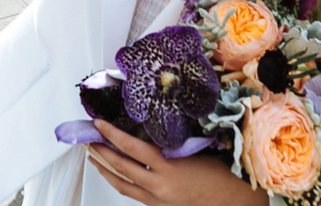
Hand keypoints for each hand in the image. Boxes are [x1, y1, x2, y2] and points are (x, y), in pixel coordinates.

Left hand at [86, 120, 267, 205]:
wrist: (233, 201)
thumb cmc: (221, 173)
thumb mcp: (196, 149)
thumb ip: (171, 141)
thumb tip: (150, 123)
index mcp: (169, 168)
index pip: (132, 148)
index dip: (112, 135)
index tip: (99, 124)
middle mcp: (159, 186)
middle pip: (120, 167)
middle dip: (100, 151)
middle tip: (87, 137)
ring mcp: (157, 200)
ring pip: (121, 184)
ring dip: (104, 168)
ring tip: (92, 155)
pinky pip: (131, 194)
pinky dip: (118, 181)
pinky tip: (113, 173)